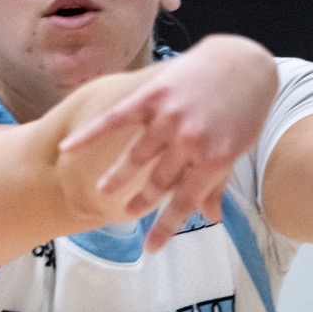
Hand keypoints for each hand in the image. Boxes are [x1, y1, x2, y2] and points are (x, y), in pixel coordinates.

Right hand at [58, 37, 278, 249]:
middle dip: (141, 200)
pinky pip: (115, 119)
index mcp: (215, 160)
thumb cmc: (244, 109)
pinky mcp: (153, 96)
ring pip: (135, 156)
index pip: (183, 203)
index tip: (150, 248)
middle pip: (157, 181)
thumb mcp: (236, 150)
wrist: (243, 63)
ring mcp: (169, 118)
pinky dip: (90, 134)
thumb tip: (211, 218)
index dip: (165, 228)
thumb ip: (217, 184)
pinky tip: (68, 148)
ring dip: (117, 176)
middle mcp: (190, 142)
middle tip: (127, 212)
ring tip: (102, 190)